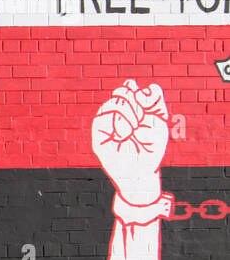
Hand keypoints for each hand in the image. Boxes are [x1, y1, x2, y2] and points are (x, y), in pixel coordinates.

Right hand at [91, 79, 169, 203]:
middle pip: (121, 92)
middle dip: (132, 98)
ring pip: (112, 102)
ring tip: (135, 126)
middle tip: (141, 113)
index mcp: (134, 110)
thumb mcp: (160, 123)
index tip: (147, 100)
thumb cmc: (152, 149)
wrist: (143, 171)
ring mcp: (108, 123)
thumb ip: (156, 102)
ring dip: (126, 111)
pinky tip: (125, 132)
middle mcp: (119, 115)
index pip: (130, 89)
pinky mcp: (99, 134)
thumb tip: (147, 88)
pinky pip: (102, 117)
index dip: (136, 89)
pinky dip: (116, 120)